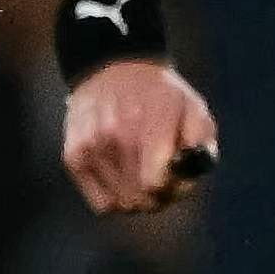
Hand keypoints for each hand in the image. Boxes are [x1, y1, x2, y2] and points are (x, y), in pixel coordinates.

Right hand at [60, 59, 217, 214]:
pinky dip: (114, 199)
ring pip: (122, 204)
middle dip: (158, 198)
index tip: (176, 180)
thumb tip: (188, 175)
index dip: (173, 189)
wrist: (114, 69)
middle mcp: (117, 133)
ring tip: (142, 178)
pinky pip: (102, 205)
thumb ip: (200, 141)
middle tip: (162, 185)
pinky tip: (122, 180)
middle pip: (140, 198)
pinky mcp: (74, 156)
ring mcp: (92, 146)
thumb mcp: (192, 107)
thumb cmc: (161, 97)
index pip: (155, 181)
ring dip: (136, 199)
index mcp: (152, 120)